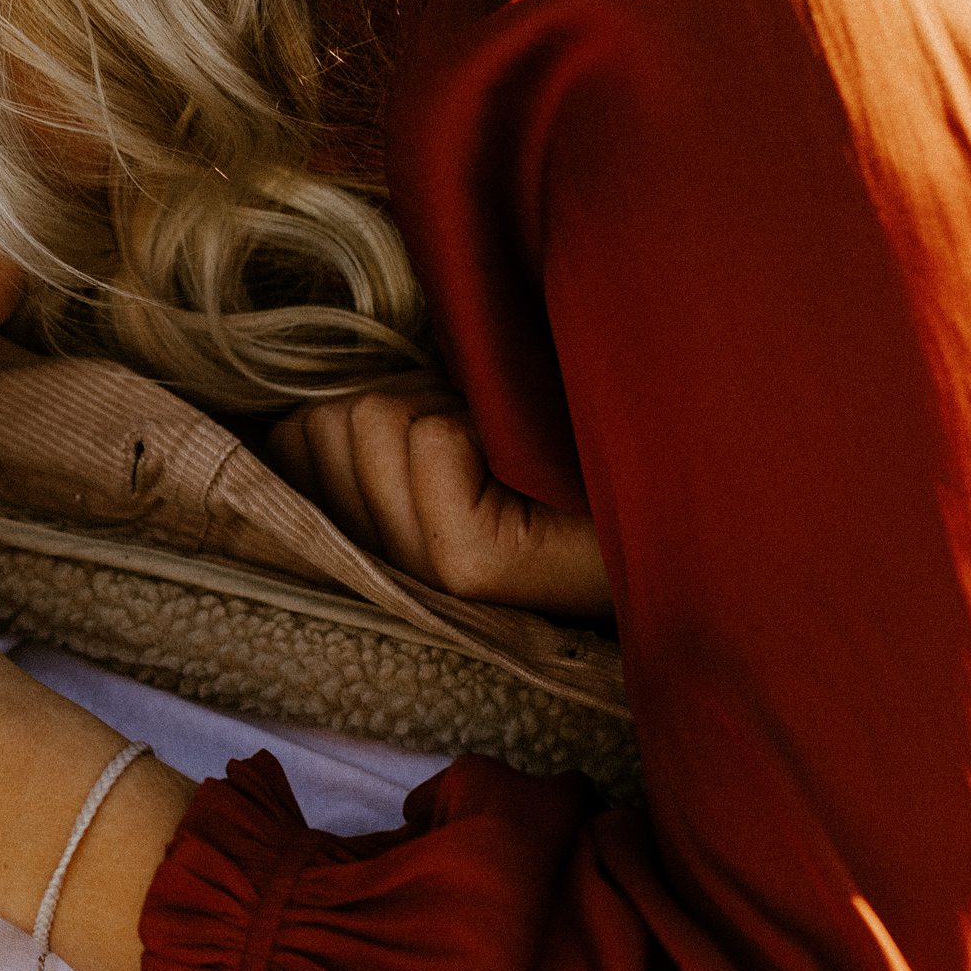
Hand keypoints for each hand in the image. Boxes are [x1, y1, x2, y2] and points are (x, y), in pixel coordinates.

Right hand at [271, 391, 612, 619]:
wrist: (680, 512)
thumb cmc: (566, 461)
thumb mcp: (447, 434)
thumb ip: (365, 425)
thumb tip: (290, 396)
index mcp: (366, 544)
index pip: (295, 436)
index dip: (375, 402)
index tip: (445, 435)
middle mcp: (386, 571)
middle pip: (336, 419)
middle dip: (412, 399)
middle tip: (482, 441)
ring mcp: (425, 575)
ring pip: (378, 419)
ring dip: (445, 404)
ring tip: (502, 449)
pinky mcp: (472, 566)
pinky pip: (434, 439)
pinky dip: (480, 424)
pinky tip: (522, 460)